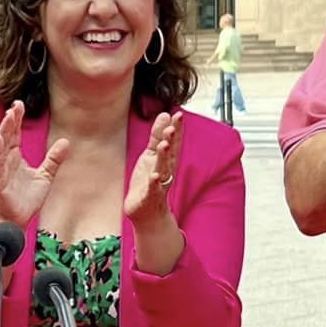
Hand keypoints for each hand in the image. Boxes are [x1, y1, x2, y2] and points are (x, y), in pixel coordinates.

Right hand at [0, 99, 68, 224]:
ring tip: (7, 118)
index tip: (19, 104)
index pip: (14, 133)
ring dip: (2, 132)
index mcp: (14, 157)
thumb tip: (66, 142)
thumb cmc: (28, 199)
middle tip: (15, 105)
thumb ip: (53, 159)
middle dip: (9, 120)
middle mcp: (5, 161)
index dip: (15, 119)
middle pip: (6, 136)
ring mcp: (0, 170)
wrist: (20, 219)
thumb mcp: (46, 176)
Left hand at [124, 109, 181, 224]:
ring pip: (162, 169)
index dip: (176, 129)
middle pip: (170, 154)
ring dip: (164, 158)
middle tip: (173, 127)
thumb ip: (157, 136)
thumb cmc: (149, 182)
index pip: (173, 142)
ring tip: (164, 145)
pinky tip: (154, 176)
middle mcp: (165, 171)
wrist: (147, 212)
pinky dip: (154, 183)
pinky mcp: (149, 197)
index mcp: (165, 160)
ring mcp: (158, 184)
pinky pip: (153, 190)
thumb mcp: (151, 155)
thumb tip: (165, 114)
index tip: (178, 115)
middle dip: (172, 141)